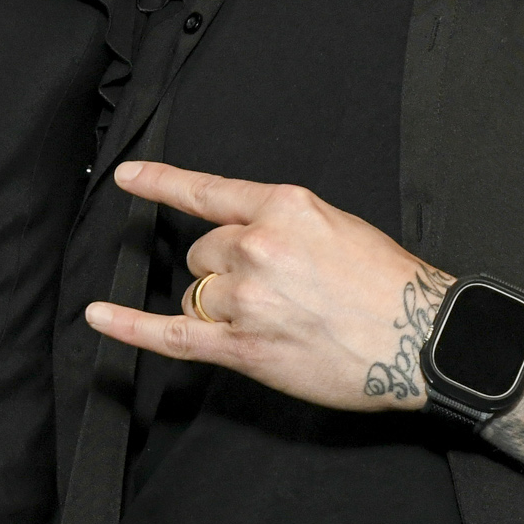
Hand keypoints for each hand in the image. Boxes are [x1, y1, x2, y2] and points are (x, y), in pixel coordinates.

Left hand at [84, 160, 451, 412]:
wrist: (421, 339)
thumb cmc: (390, 286)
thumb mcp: (338, 225)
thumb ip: (285, 223)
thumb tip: (248, 234)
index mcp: (284, 207)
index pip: (207, 191)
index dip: (161, 183)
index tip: (129, 177)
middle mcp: (258, 246)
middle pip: (201, 251)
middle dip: (223, 268)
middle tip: (273, 290)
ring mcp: (245, 298)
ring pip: (198, 292)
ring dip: (220, 304)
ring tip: (274, 318)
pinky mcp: (242, 346)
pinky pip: (172, 334)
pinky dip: (130, 326)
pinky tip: (101, 316)